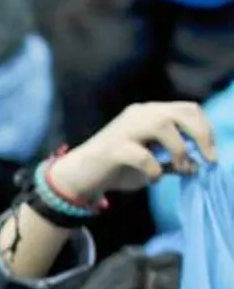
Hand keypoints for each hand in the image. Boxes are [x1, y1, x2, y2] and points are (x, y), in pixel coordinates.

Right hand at [50, 101, 218, 201]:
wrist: (77, 177)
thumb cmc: (114, 170)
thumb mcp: (150, 164)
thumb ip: (172, 162)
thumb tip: (196, 167)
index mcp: (149, 113)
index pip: (188, 109)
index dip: (205, 129)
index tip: (210, 154)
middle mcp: (139, 114)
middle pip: (181, 113)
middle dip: (201, 136)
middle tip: (207, 159)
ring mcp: (124, 129)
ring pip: (163, 125)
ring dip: (179, 149)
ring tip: (180, 168)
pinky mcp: (112, 148)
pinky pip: (143, 155)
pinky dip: (154, 169)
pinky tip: (152, 179)